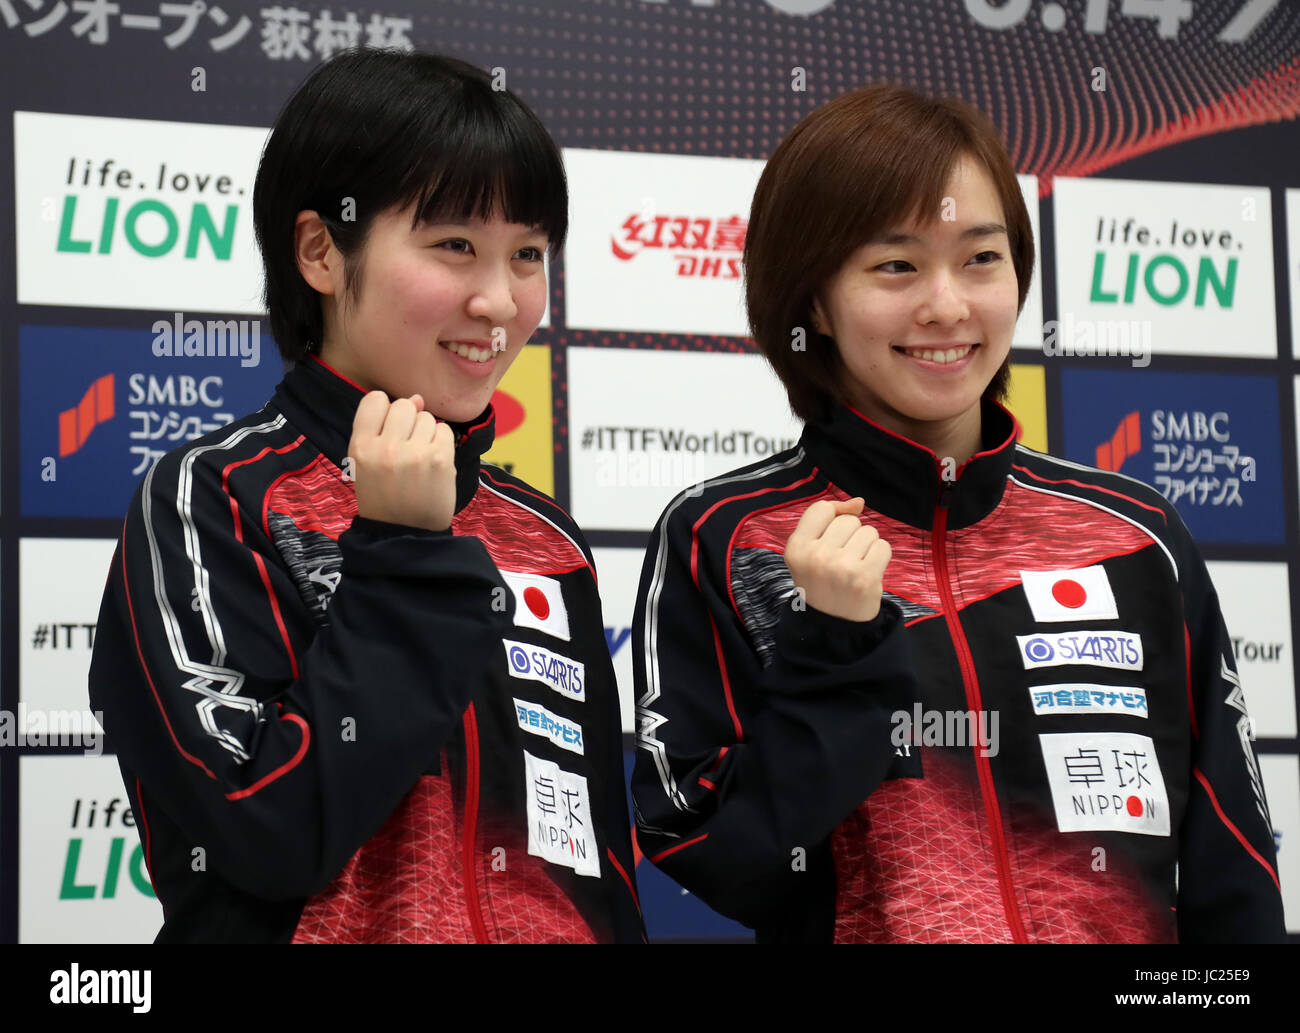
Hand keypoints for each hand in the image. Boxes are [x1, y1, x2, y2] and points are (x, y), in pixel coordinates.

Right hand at [346, 391, 456, 531]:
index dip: (385, 410)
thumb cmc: (383, 498)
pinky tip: (434, 461)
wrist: (404, 534)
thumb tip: (417, 398)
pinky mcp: (440, 460)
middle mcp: (386, 447)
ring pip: (427, 417)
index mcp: (360, 447)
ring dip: (426, 432)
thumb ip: (383, 429)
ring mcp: (414, 453)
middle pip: (404, 405)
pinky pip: (445, 431)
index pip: (374, 399)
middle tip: (407, 446)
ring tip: (420, 457)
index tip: (389, 428)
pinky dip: (442, 442)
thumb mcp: (366, 464)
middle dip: (408, 421)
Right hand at [782, 497, 891, 621]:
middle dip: (852, 536)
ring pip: (868, 531)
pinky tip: (868, 572)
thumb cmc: (822, 582)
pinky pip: (883, 546)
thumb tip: (859, 502)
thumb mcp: (809, 551)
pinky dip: (880, 557)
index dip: (835, 514)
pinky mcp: (865, 577)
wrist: (833, 625)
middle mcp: (816, 556)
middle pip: (848, 520)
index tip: (837, 534)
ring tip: (856, 566)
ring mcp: (841, 567)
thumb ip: (829, 522)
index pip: (822, 509)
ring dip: (867, 546)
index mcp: (796, 548)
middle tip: (843, 560)